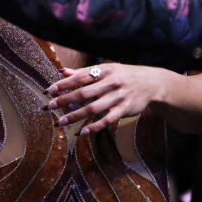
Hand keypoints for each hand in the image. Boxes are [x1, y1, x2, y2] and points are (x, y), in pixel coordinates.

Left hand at [45, 63, 167, 134]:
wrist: (151, 83)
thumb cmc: (124, 75)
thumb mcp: (107, 69)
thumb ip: (84, 72)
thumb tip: (63, 72)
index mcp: (105, 70)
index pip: (80, 77)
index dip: (64, 84)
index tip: (50, 90)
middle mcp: (111, 83)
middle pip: (84, 93)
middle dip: (65, 100)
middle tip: (50, 106)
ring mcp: (118, 97)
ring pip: (93, 108)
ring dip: (75, 116)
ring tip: (61, 121)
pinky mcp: (124, 110)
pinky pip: (106, 120)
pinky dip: (94, 127)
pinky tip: (82, 132)